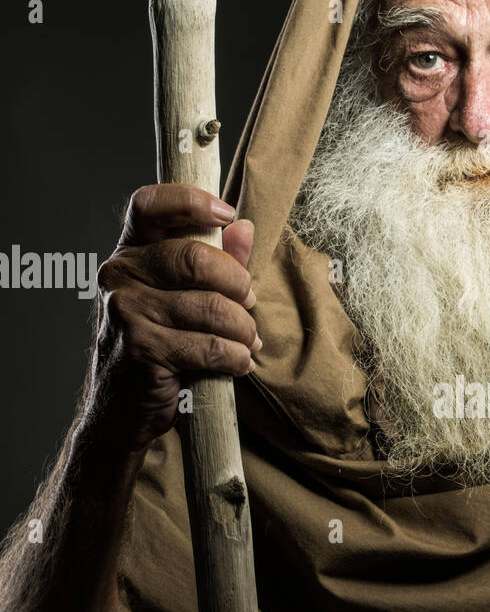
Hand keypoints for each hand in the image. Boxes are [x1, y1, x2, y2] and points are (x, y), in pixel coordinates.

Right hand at [86, 184, 259, 452]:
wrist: (121, 410)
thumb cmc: (157, 348)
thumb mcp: (181, 300)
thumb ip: (214, 263)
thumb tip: (244, 228)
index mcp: (128, 253)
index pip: (149, 205)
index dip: (191, 201)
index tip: (226, 214)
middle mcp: (119, 275)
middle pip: (195, 257)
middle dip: (237, 284)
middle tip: (248, 303)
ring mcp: (126, 311)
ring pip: (211, 307)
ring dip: (243, 328)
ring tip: (248, 341)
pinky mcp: (140, 348)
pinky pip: (209, 345)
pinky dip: (236, 357)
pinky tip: (239, 363)